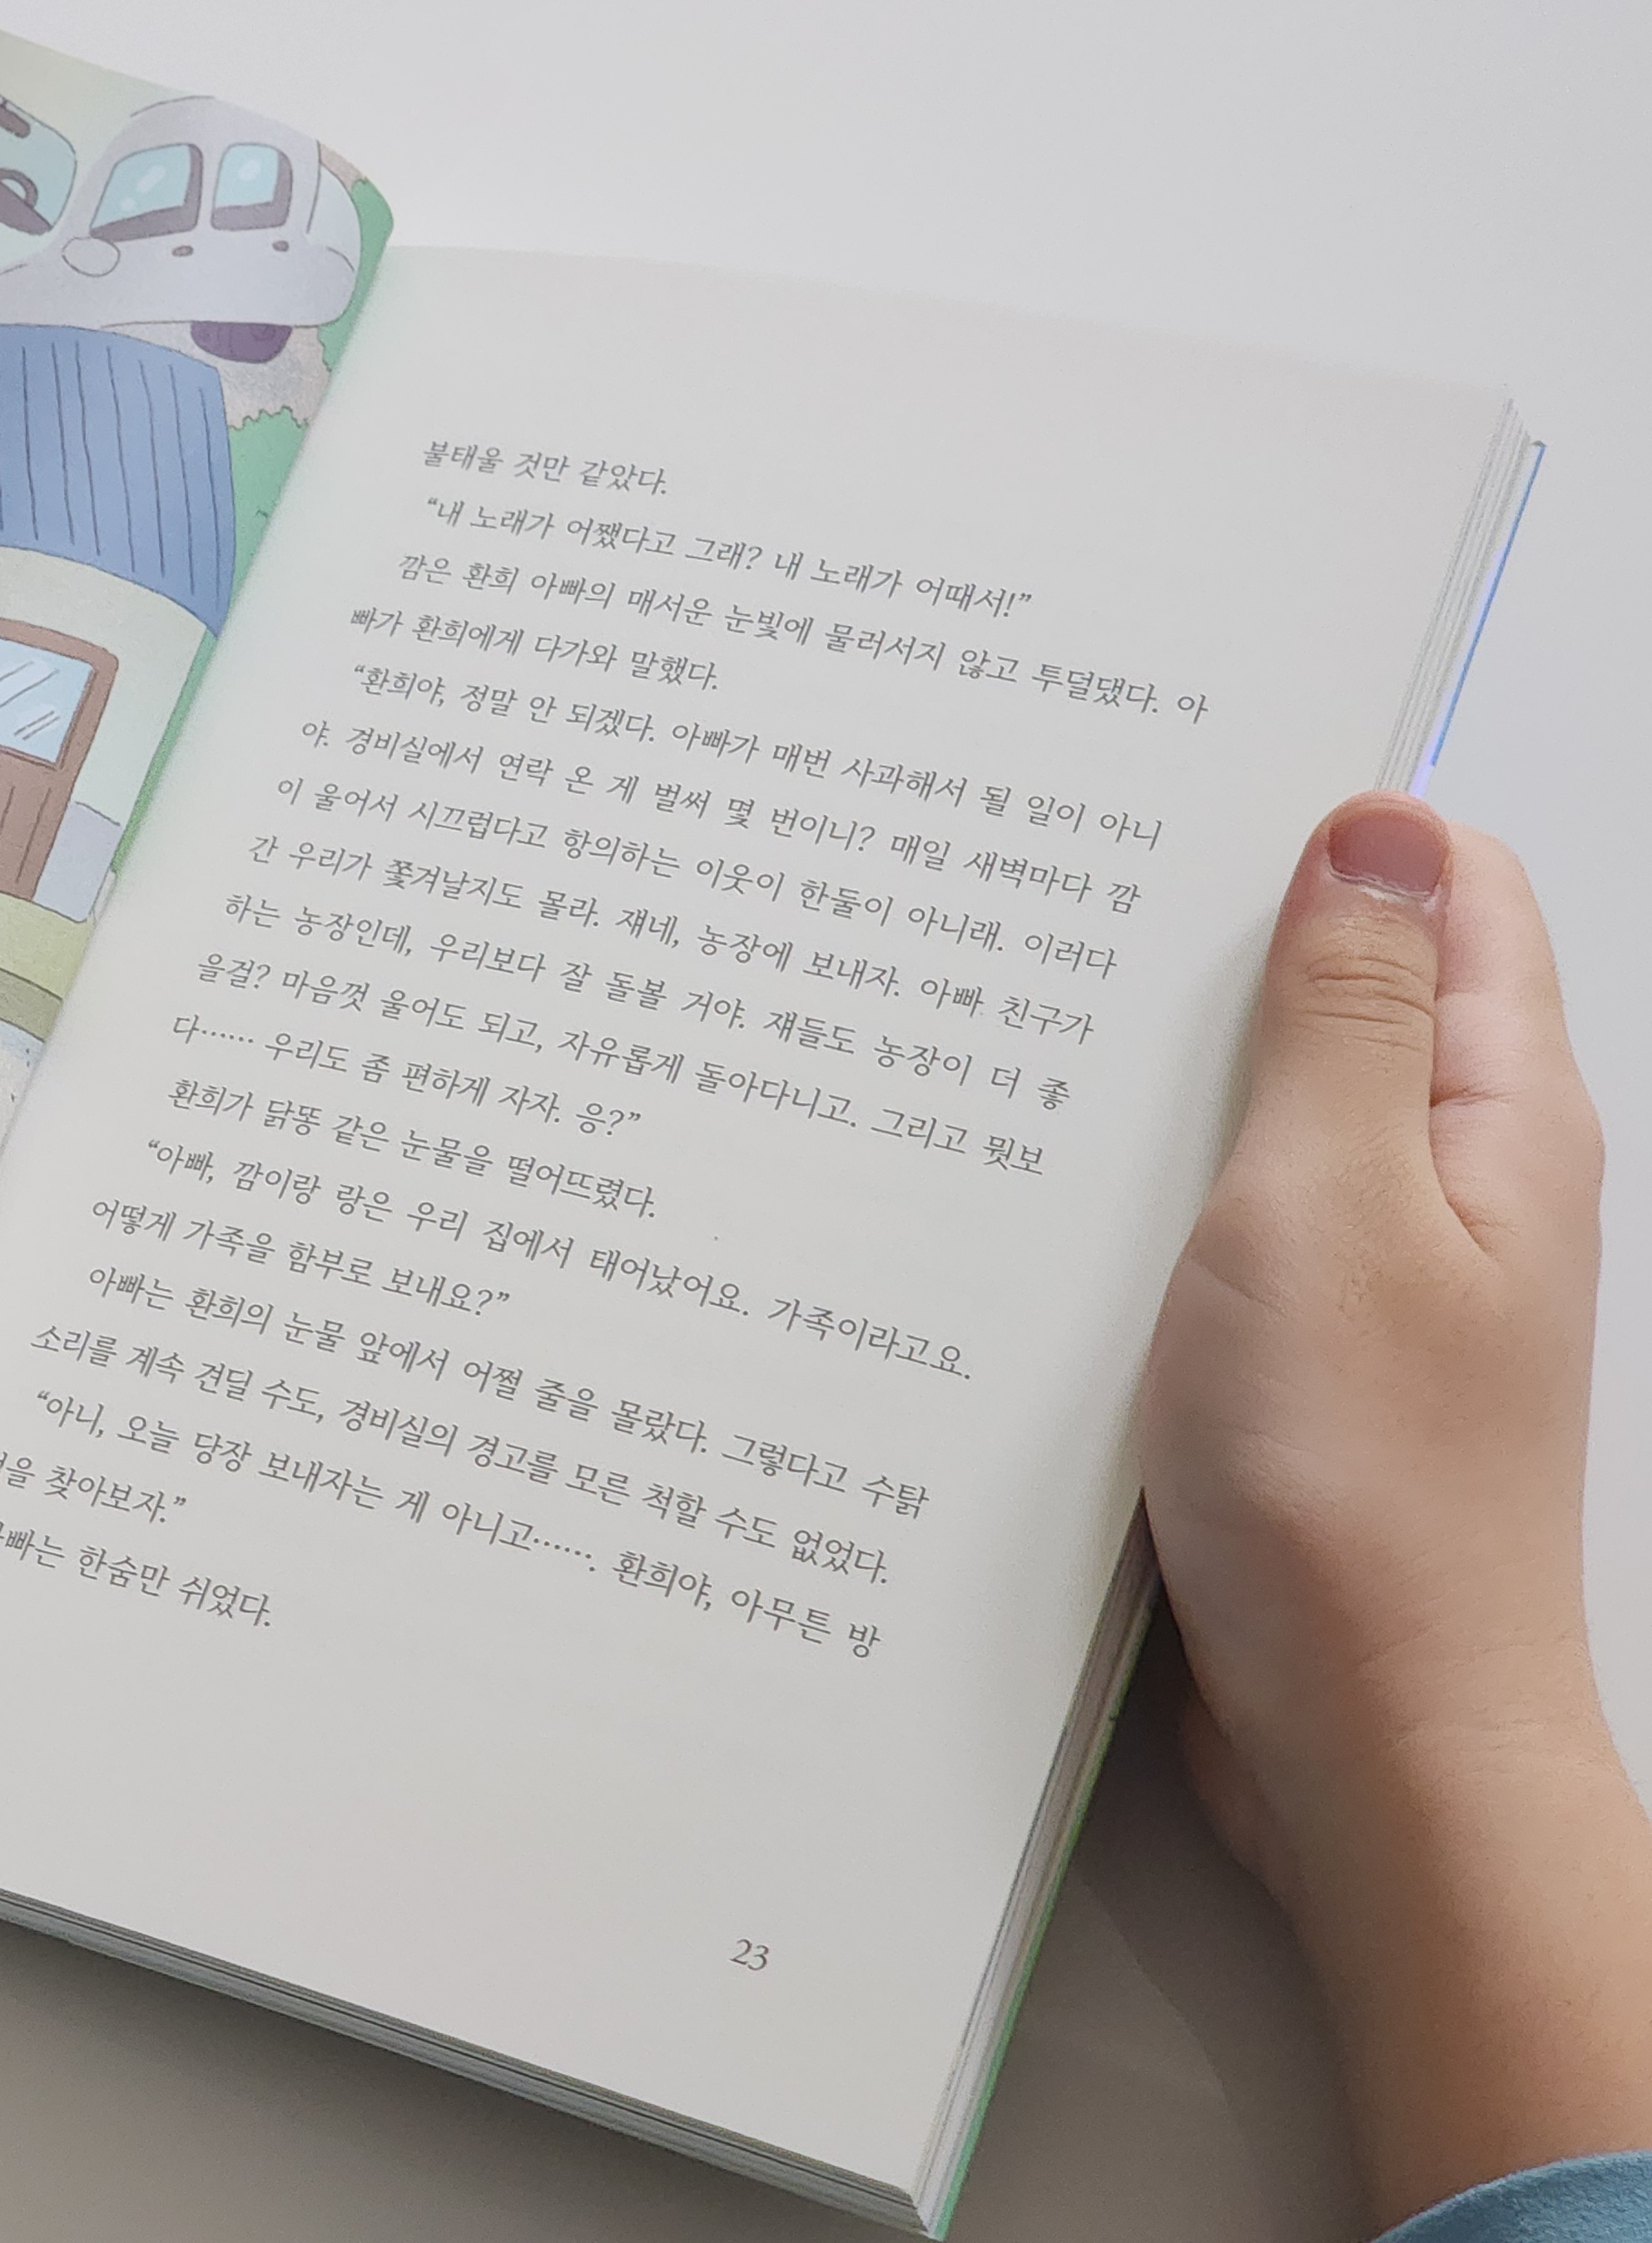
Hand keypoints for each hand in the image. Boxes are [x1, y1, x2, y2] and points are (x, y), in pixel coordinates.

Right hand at [1136, 792, 1651, 2220]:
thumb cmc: (1355, 1489)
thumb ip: (1344, 1013)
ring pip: (1280, 1104)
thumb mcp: (1325, 1204)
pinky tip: (1053, 1190)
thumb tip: (1372, 826)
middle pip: (1360, 982)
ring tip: (1026, 1025)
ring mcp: (1384, 1274)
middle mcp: (1462, 1180)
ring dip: (1173, 1066)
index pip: (1454, 887)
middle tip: (1057, 888)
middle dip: (1224, 929)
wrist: (1370, 1745)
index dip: (1335, 816)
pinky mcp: (1306, 1356)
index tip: (1176, 780)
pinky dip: (1153, 1182)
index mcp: (1499, 1117)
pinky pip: (1235, 1218)